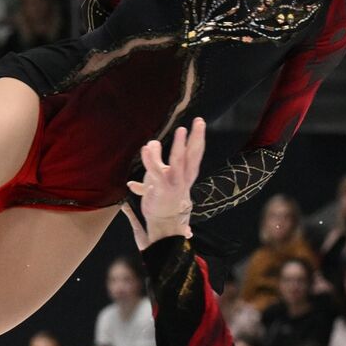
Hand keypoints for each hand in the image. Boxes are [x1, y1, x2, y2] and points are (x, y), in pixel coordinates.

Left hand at [120, 119, 205, 249]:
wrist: (163, 224)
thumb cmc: (161, 202)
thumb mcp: (157, 182)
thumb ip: (152, 168)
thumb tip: (145, 156)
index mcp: (186, 176)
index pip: (195, 155)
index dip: (198, 139)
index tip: (199, 123)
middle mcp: (183, 179)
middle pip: (193, 155)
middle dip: (197, 138)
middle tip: (200, 121)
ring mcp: (174, 184)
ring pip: (179, 161)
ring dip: (179, 145)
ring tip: (181, 130)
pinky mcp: (162, 188)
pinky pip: (157, 171)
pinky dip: (152, 159)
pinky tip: (148, 147)